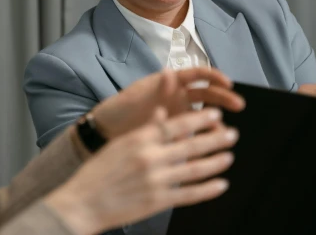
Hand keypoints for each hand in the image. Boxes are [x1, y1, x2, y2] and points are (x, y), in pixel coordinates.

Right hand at [45, 107, 237, 234]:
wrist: (84, 202)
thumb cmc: (98, 172)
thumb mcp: (120, 143)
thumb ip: (145, 128)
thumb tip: (163, 111)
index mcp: (140, 140)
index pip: (177, 125)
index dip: (199, 119)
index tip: (215, 114)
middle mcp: (151, 158)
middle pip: (191, 145)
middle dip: (215, 139)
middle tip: (232, 133)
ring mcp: (156, 181)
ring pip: (195, 169)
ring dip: (216, 162)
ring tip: (229, 156)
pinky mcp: (159, 201)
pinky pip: (189, 194)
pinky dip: (208, 189)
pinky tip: (221, 184)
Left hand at [90, 68, 245, 141]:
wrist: (107, 131)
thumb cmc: (120, 109)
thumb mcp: (137, 97)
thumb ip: (157, 88)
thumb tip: (170, 71)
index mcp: (170, 83)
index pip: (197, 74)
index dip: (214, 76)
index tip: (228, 82)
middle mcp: (178, 96)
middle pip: (207, 93)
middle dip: (224, 97)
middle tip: (239, 105)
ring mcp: (179, 113)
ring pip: (204, 115)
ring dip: (216, 121)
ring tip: (225, 133)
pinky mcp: (176, 131)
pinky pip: (195, 133)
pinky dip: (204, 138)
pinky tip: (212, 148)